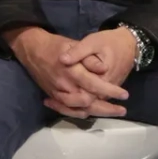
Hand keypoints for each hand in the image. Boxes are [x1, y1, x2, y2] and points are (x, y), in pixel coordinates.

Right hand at [3, 25, 128, 118]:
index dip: (111, 91)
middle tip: (122, 110)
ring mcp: (56, 92)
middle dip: (107, 108)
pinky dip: (77, 113)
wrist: (32, 49)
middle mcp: (64, 85)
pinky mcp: (52, 95)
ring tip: (109, 112)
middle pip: (88, 103)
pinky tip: (87, 114)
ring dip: (95, 113)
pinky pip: (64, 109)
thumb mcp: (76, 45)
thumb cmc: (57, 45)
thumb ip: (90, 59)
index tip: (125, 95)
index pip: (95, 85)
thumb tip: (104, 69)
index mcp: (72, 71)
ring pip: (78, 109)